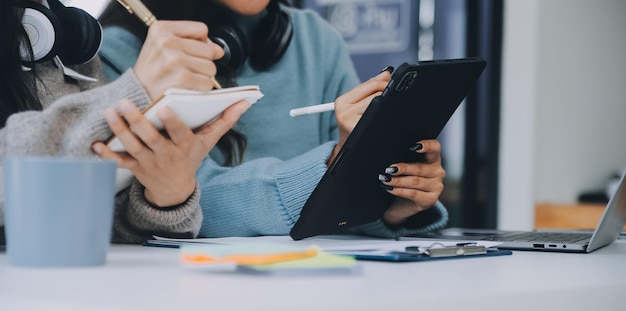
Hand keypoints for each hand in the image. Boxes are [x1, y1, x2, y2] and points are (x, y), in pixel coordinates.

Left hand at [91, 99, 248, 206]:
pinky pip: (119, 162)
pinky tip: (97, 143)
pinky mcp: (135, 168)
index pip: (178, 133)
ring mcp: (149, 162)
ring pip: (132, 146)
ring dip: (119, 130)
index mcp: (184, 146)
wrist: (175, 189)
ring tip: (110, 112)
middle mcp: (166, 154)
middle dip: (136, 121)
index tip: (163, 108)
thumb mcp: (209, 141)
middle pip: (149, 137)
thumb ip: (224, 121)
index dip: (171, 122)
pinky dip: (107, 154)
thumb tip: (244, 103)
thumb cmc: (191, 157)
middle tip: (124, 103)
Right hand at [133, 20, 223, 100]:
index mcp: (162, 29)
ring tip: (185, 78)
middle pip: (209, 50)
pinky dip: (201, 89)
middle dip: (202, 62)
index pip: (201, 29)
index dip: (200, 42)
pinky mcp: (181, 79)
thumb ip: (191, 41)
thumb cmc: (153, 70)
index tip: (189, 51)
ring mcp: (174, 60)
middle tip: (186, 69)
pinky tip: (187, 88)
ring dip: (203, 76)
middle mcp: (167, 42)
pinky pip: (207, 83)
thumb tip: (219, 50)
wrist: (136, 94)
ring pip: (211, 68)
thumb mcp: (163, 46)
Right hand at [329, 69, 391, 164]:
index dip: (385, 84)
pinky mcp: (361, 132)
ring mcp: (352, 123)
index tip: (391, 86)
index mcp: (342, 102)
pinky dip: (387, 118)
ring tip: (383, 115)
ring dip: (388, 108)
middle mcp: (344, 112)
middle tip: (390, 102)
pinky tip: (383, 123)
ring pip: (380, 105)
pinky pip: (382, 119)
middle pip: (378, 95)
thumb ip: (370, 88)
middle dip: (387, 96)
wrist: (348, 153)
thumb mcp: (357, 106)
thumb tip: (386, 73)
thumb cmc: (354, 127)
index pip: (370, 84)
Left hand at [378, 139, 445, 226]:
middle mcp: (438, 172)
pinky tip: (390, 189)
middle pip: (420, 168)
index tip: (416, 146)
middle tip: (390, 169)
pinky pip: (413, 194)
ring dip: (398, 181)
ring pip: (415, 182)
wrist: (403, 204)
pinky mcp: (431, 200)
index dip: (428, 146)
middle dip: (403, 168)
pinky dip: (400, 191)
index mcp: (433, 159)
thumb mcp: (406, 168)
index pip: (435, 148)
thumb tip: (391, 160)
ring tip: (385, 179)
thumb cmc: (404, 180)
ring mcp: (436, 187)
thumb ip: (404, 160)